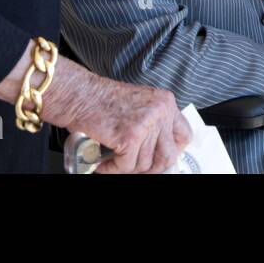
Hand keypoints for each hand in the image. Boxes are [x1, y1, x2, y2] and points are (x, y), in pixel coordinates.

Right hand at [66, 76, 191, 174]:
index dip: (174, 151)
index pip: (184, 134)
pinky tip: (103, 164)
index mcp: (165, 102)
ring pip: (144, 164)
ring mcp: (146, 124)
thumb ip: (153, 122)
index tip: (160, 158)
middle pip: (168, 155)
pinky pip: (126, 166)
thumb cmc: (101, 99)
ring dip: (126, 168)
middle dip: (150, 167)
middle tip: (133, 166)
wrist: (78, 94)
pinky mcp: (130, 137)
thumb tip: (158, 151)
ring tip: (112, 162)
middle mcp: (160, 111)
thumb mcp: (139, 104)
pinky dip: (112, 169)